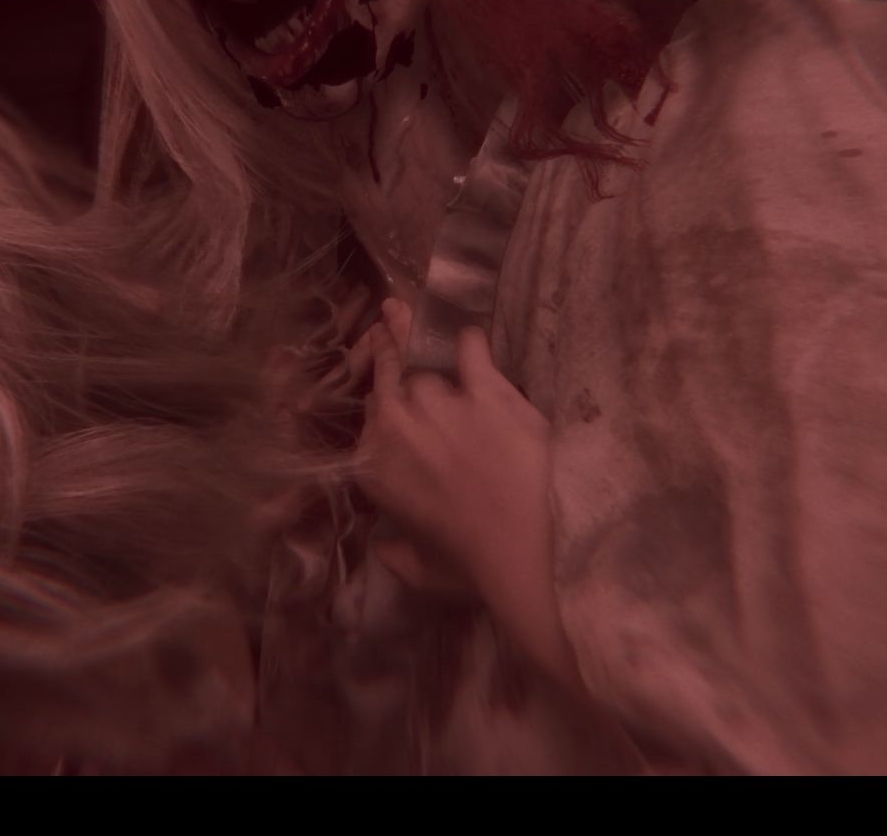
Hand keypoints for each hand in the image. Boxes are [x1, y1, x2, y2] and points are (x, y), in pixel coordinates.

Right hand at [356, 301, 553, 591]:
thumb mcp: (418, 569)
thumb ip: (394, 552)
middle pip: (391, 378)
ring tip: (425, 328)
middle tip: (389, 316)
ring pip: (428, 371)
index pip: (370, 414)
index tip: (386, 388)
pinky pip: (472, 354)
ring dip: (432, 364)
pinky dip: (471, 343)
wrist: (517, 551)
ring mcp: (442, 405)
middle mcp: (397, 427)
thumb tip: (384, 545)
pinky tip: (469, 334)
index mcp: (375, 467)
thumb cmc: (467, 566)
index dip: (381, 398)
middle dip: (389, 350)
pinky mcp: (486, 394)